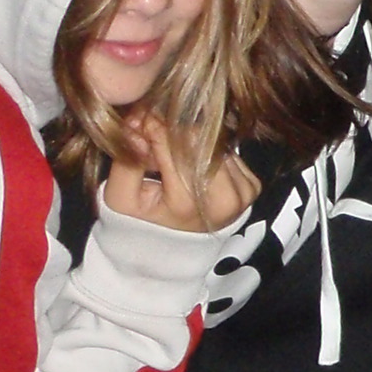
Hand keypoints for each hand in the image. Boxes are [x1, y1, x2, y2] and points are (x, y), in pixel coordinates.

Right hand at [105, 115, 260, 233]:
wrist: (174, 251)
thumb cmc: (143, 223)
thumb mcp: (120, 198)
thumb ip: (126, 162)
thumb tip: (137, 123)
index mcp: (190, 202)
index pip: (175, 144)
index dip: (154, 126)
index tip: (138, 119)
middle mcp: (224, 198)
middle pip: (198, 140)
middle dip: (172, 132)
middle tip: (153, 138)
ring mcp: (242, 193)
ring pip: (213, 141)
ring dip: (191, 141)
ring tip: (172, 160)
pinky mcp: (251, 186)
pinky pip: (228, 151)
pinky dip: (209, 153)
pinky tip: (194, 169)